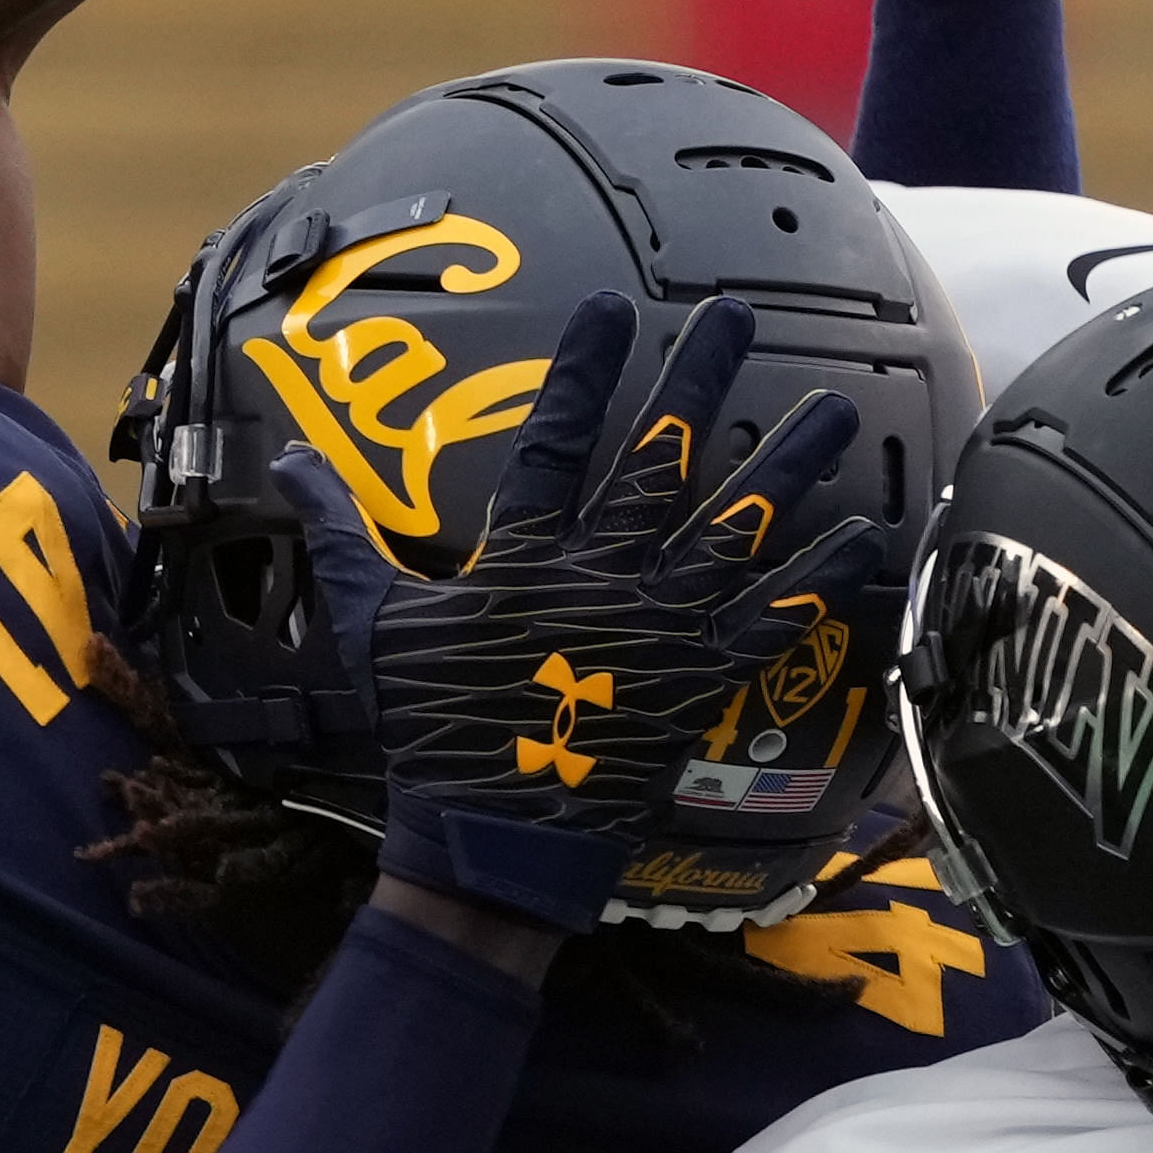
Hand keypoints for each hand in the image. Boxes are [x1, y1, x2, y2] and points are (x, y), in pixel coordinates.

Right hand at [365, 295, 856, 933]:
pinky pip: (771, 623)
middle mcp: (600, 580)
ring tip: (828, 409)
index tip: (614, 306)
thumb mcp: (371, 628)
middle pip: (660, 464)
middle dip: (698, 383)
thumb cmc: (430, 735)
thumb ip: (340, 536)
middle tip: (735, 319)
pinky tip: (863, 535)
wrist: (492, 845)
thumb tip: (289, 462)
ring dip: (785, 466)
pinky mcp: (700, 683)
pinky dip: (819, 581)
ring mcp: (658, 630)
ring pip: (734, 529)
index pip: (554, 442)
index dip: (583, 370)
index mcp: (522, 561)